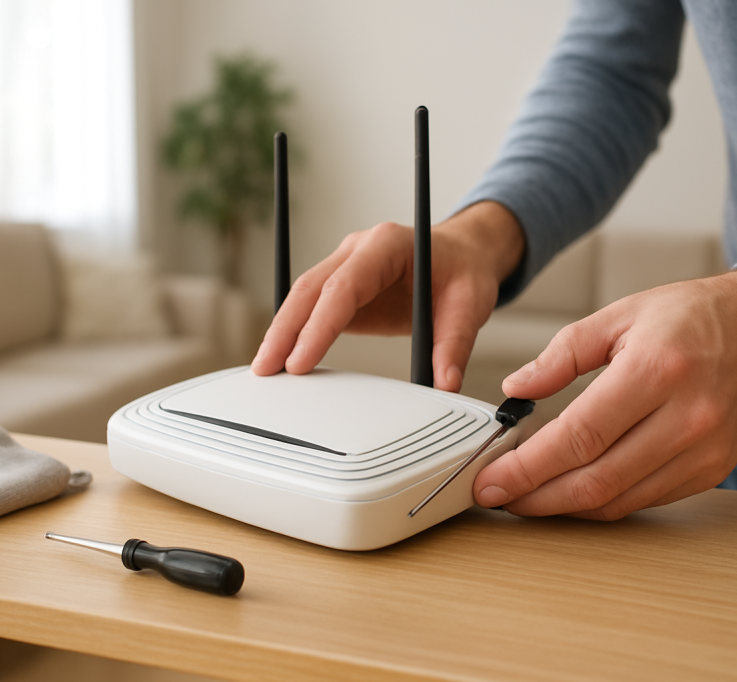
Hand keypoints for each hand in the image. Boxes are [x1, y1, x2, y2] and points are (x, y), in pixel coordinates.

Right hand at [251, 201, 524, 391]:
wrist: (463, 255)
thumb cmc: (464, 272)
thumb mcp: (470, 305)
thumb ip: (454, 344)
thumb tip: (444, 382)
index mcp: (386, 245)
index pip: (343, 286)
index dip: (320, 325)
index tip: (301, 360)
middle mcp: (357, 250)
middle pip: (309, 289)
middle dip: (284, 331)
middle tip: (266, 370)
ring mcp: (344, 265)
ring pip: (302, 297)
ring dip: (282, 333)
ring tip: (265, 371)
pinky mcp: (341, 287)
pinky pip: (311, 309)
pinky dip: (295, 334)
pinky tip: (282, 360)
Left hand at [474, 270, 736, 518]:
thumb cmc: (690, 318)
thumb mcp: (620, 314)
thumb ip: (562, 353)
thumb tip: (517, 389)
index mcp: (656, 370)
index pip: (579, 435)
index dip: (528, 466)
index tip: (489, 480)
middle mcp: (686, 418)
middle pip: (596, 480)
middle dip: (535, 497)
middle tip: (495, 497)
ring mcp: (703, 451)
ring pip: (618, 500)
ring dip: (563, 506)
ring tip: (523, 497)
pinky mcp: (711, 471)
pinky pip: (643, 500)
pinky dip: (600, 503)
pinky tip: (569, 492)